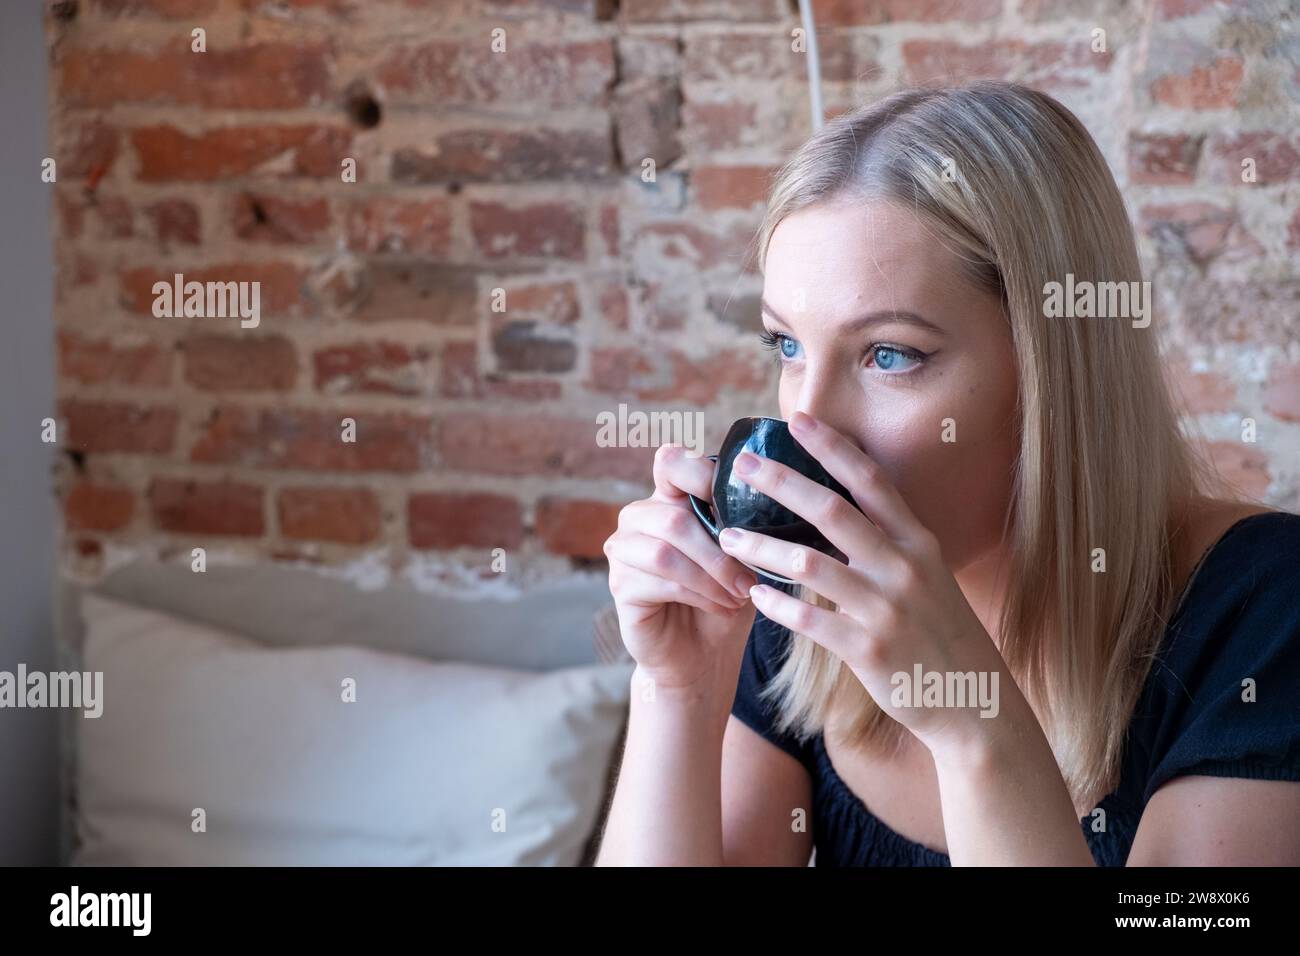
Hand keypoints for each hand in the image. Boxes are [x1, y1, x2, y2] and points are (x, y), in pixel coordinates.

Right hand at [604, 443, 759, 695]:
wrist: (705, 656)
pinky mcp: (619, 584)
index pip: (671, 462)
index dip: (699, 474)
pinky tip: (720, 606)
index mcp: (670, 499)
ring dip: (711, 574)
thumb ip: (742, 521)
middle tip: (749, 578)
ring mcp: (623, 549)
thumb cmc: (727, 598)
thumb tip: (770, 497)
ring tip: (738, 594)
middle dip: (720, 550)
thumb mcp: (743, 555)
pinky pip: (659, 579)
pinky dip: (698, 593)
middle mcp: (639, 518)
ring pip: (666, 549)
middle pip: (674, 516)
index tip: (736, 504)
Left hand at [715, 410, 1012, 759]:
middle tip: (741, 465)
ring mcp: (887, 609)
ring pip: (810, 565)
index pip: (870, 481)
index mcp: (917, 542)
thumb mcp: (926, 576)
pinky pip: (810, 620)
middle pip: (833, 511)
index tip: (797, 419)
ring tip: (727, 537)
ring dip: (762, 547)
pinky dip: (778, 606)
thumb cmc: (938, 631)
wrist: (971, 701)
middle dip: (782, 482)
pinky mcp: (870, 650)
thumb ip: (886, 543)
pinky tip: (754, 596)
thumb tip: (832, 508)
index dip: (833, 447)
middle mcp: (904, 567)